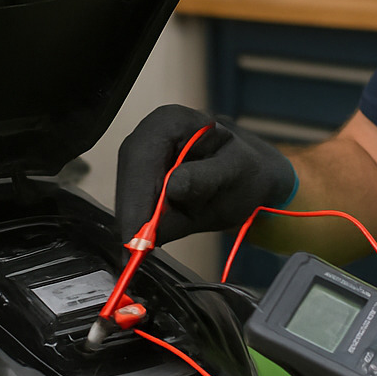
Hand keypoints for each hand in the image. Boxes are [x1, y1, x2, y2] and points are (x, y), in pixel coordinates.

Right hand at [115, 105, 296, 244]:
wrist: (250, 178)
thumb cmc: (246, 171)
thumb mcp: (235, 172)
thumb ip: (205, 179)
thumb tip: (172, 189)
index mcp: (172, 120)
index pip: (143, 158)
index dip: (136, 198)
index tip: (136, 236)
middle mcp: (149, 133)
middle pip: (128, 176)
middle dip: (131, 215)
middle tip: (133, 254)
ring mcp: (141, 156)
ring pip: (126, 192)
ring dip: (132, 222)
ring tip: (138, 253)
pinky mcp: (140, 178)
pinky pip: (133, 202)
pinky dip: (138, 223)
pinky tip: (144, 243)